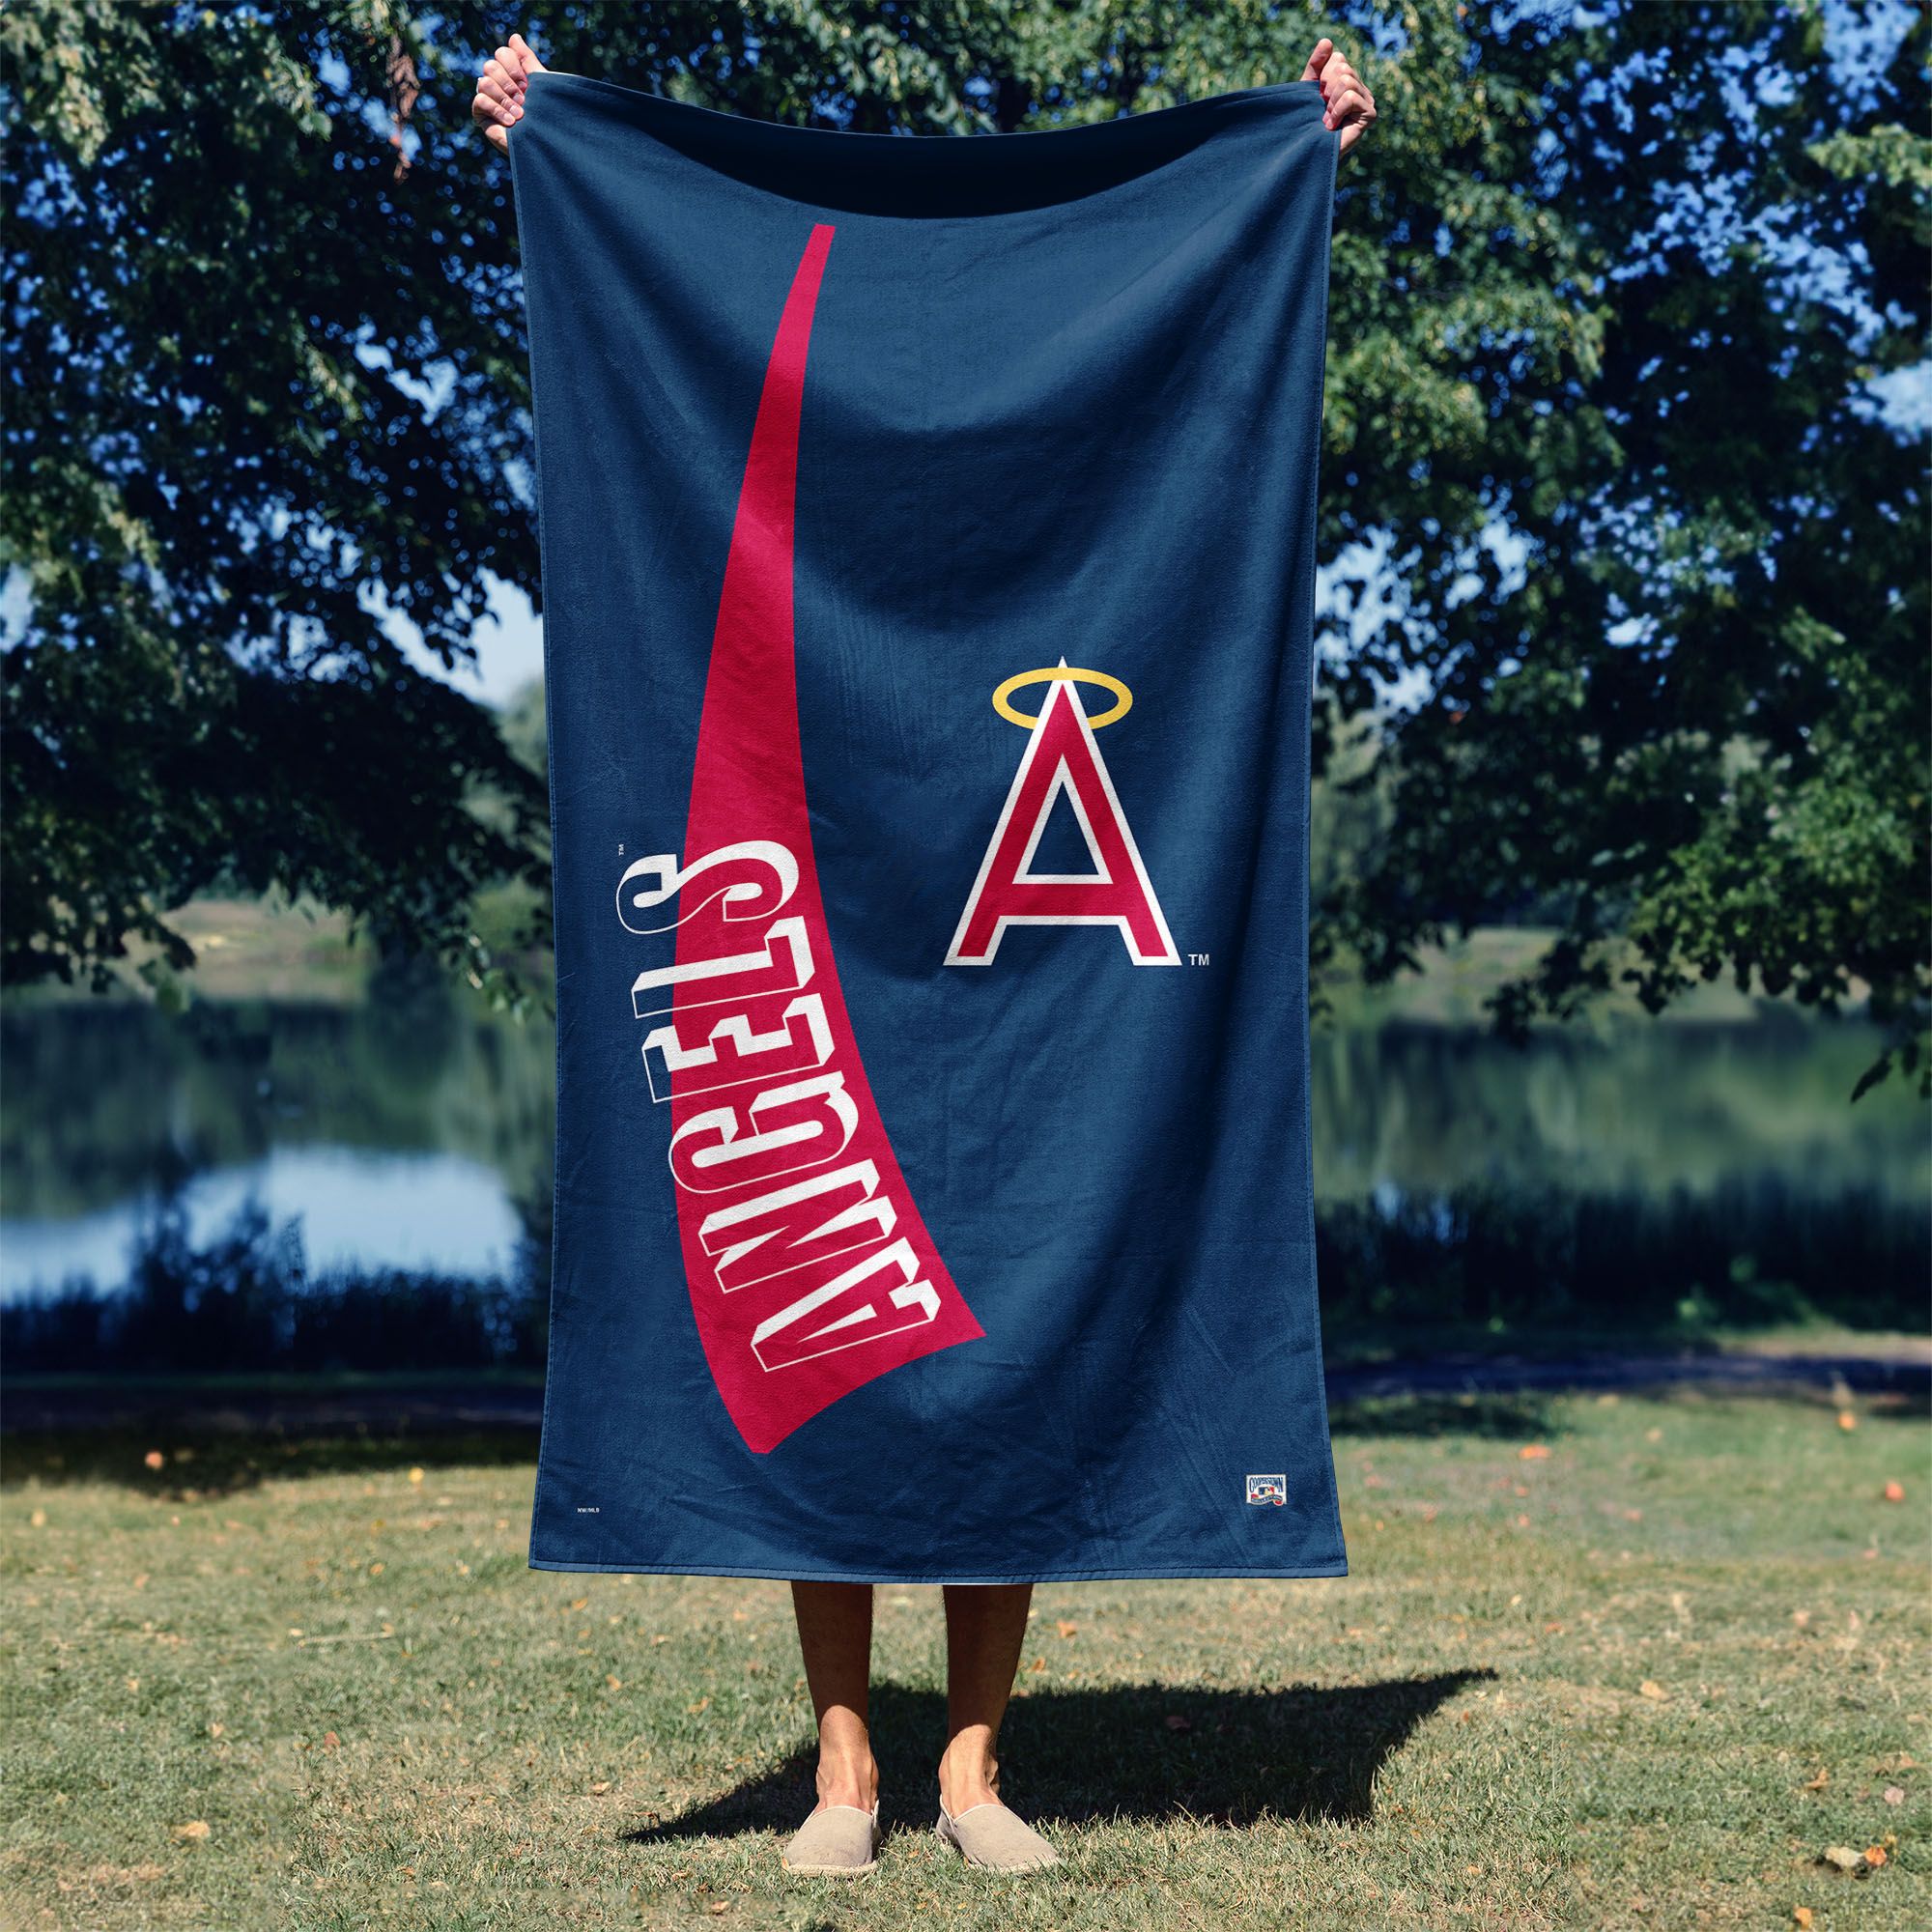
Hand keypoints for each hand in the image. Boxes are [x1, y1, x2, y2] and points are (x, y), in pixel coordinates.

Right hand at [473, 32, 545, 152]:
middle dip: (509, 83)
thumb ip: (528, 60)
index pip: (503, 53)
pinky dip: (497, 109)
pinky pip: (480, 99)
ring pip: (484, 81)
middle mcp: (498, 82)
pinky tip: (511, 122)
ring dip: (504, 98)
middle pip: (491, 65)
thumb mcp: (541, 84)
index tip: (527, 84)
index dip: (513, 65)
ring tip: (520, 114)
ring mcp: (488, 97)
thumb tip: (514, 36)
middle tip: (524, 100)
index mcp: (512, 73)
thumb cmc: (547, 115)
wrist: (547, 144)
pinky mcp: (481, 114)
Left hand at [1301, 38, 1376, 156]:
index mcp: (1349, 79)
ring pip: (1347, 81)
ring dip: (1330, 103)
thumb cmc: (1308, 122)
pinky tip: (1332, 125)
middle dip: (1326, 90)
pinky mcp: (1370, 114)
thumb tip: (1327, 41)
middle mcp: (1361, 88)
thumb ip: (1316, 65)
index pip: (1338, 58)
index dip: (1322, 76)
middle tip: (1323, 110)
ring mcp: (1368, 101)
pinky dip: (1336, 111)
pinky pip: (1351, 97)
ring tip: (1327, 120)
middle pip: (1343, 68)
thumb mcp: (1308, 89)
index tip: (1318, 97)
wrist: (1309, 151)